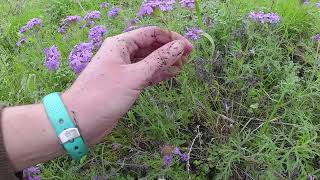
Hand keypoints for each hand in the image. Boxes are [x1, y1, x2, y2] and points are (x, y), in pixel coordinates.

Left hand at [62, 26, 192, 144]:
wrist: (81, 120)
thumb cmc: (105, 94)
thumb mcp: (135, 76)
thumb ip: (158, 60)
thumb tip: (179, 47)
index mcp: (121, 44)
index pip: (151, 33)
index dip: (171, 38)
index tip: (189, 48)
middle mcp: (122, 53)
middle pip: (151, 45)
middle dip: (169, 50)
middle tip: (188, 59)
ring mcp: (124, 68)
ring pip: (149, 60)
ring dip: (165, 62)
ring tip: (183, 66)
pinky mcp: (125, 83)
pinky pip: (145, 73)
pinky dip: (157, 74)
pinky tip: (171, 74)